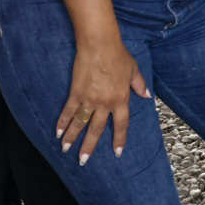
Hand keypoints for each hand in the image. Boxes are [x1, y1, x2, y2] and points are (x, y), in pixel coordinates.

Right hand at [56, 38, 150, 164]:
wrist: (100, 44)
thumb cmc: (118, 55)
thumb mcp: (133, 69)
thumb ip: (139, 85)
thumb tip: (146, 95)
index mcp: (121, 99)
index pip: (121, 124)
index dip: (119, 139)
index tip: (117, 153)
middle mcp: (105, 103)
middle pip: (97, 129)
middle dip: (89, 146)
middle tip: (83, 160)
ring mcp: (89, 99)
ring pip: (80, 123)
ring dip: (72, 138)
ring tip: (66, 150)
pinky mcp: (76, 92)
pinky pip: (69, 111)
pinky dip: (63, 122)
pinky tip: (58, 132)